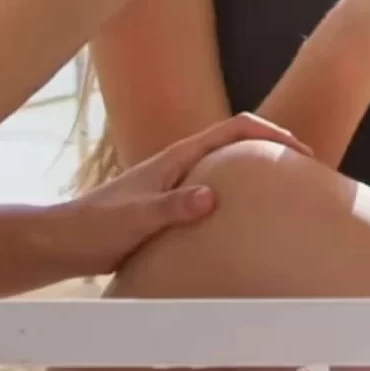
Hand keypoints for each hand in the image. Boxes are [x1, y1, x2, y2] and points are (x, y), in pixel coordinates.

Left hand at [49, 113, 309, 277]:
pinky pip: (215, 192)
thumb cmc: (96, 228)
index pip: (233, 129)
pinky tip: (245, 225)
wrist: (63, 242)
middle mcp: (179, 163)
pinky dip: (238, 197)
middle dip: (271, 147)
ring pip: (226, 167)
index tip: (299, 150)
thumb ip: (172, 208)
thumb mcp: (136, 220)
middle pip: (235, 142)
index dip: (270, 133)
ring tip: (286, 196)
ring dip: (256, 172)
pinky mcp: (170, 204)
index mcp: (176, 157)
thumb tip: (212, 196)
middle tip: (306, 171)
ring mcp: (175, 182)